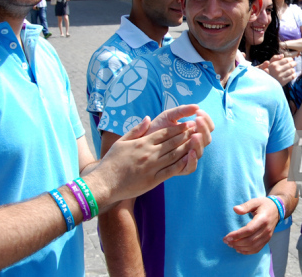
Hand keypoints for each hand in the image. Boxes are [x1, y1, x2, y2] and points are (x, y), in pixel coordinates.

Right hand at [95, 105, 212, 202]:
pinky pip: (171, 170)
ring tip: (196, 141)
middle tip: (197, 130)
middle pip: (172, 142)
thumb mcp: (122, 141)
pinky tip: (190, 159)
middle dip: (186, 135)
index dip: (178, 128)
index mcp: (142, 142)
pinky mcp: (153, 179)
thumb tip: (148, 118)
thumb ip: (136, 130)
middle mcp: (149, 152)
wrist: (104, 183)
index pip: (164, 133)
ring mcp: (152, 166)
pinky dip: (182, 164)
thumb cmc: (111, 162)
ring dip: (187, 147)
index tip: (188, 124)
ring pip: (174, 154)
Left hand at [147, 107, 213, 168]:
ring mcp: (187, 157)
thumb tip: (197, 106)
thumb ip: (182, 111)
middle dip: (204, 129)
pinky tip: (190, 152)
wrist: (140, 144)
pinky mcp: (179, 168)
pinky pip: (191, 167)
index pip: (208, 127)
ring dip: (199, 143)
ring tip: (194, 135)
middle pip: (207, 139)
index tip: (199, 112)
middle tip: (197, 120)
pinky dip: (193, 160)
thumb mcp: (168, 116)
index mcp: (193, 132)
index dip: (206, 120)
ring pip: (200, 152)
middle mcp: (193, 145)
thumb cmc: (155, 129)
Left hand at [223, 197, 279, 254]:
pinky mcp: (267, 240)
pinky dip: (247, 251)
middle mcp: (266, 229)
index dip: (237, 235)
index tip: (227, 237)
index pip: (248, 230)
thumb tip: (235, 209)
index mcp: (262, 219)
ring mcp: (267, 236)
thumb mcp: (255, 201)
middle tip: (226, 241)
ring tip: (231, 245)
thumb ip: (245, 206)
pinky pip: (257, 249)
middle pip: (250, 240)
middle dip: (236, 242)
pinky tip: (239, 249)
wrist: (277, 210)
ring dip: (240, 248)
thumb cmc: (264, 205)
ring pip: (253, 247)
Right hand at [259, 54, 296, 85]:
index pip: (286, 60)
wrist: (266, 83)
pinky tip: (293, 74)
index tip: (291, 59)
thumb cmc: (268, 72)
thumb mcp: (269, 64)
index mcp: (274, 64)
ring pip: (291, 71)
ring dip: (293, 69)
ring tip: (293, 69)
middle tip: (295, 63)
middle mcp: (277, 70)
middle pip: (290, 65)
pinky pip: (291, 77)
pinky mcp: (283, 81)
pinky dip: (294, 75)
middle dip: (294, 63)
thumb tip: (282, 55)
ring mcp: (280, 76)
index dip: (290, 59)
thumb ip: (275, 58)